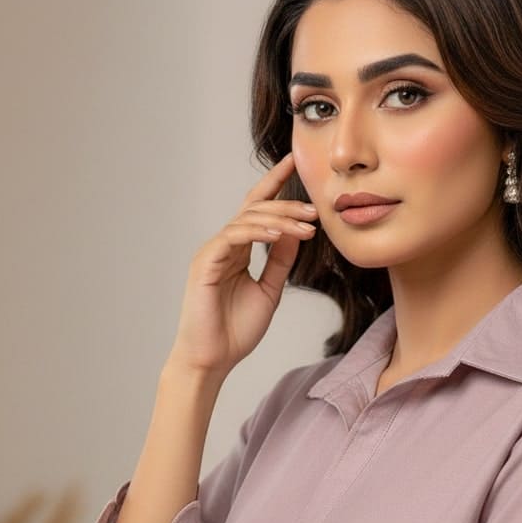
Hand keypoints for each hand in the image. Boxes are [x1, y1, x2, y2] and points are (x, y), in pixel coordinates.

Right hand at [166, 150, 319, 374]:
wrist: (213, 359)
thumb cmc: (236, 330)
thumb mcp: (269, 290)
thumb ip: (280, 261)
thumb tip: (295, 233)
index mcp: (238, 250)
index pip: (257, 209)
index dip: (274, 184)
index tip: (294, 163)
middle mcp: (224, 245)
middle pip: (256, 209)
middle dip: (287, 205)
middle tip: (315, 209)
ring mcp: (212, 252)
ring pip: (247, 219)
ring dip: (280, 219)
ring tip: (307, 225)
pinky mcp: (206, 263)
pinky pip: (233, 236)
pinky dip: (257, 232)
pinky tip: (279, 234)